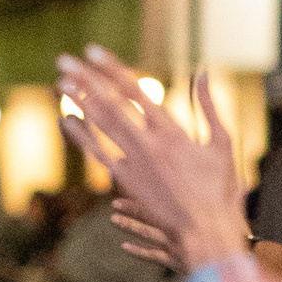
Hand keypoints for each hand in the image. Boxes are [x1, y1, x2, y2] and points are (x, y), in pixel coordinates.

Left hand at [55, 49, 248, 276]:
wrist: (206, 231)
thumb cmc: (220, 188)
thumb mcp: (221, 142)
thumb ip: (209, 106)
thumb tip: (203, 72)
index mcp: (172, 129)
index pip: (134, 89)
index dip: (110, 68)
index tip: (92, 50)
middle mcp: (148, 142)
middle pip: (109, 102)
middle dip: (85, 79)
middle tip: (64, 60)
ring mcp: (134, 162)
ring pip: (100, 125)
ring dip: (79, 102)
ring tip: (60, 82)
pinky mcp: (126, 182)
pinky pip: (98, 154)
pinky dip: (81, 136)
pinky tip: (66, 120)